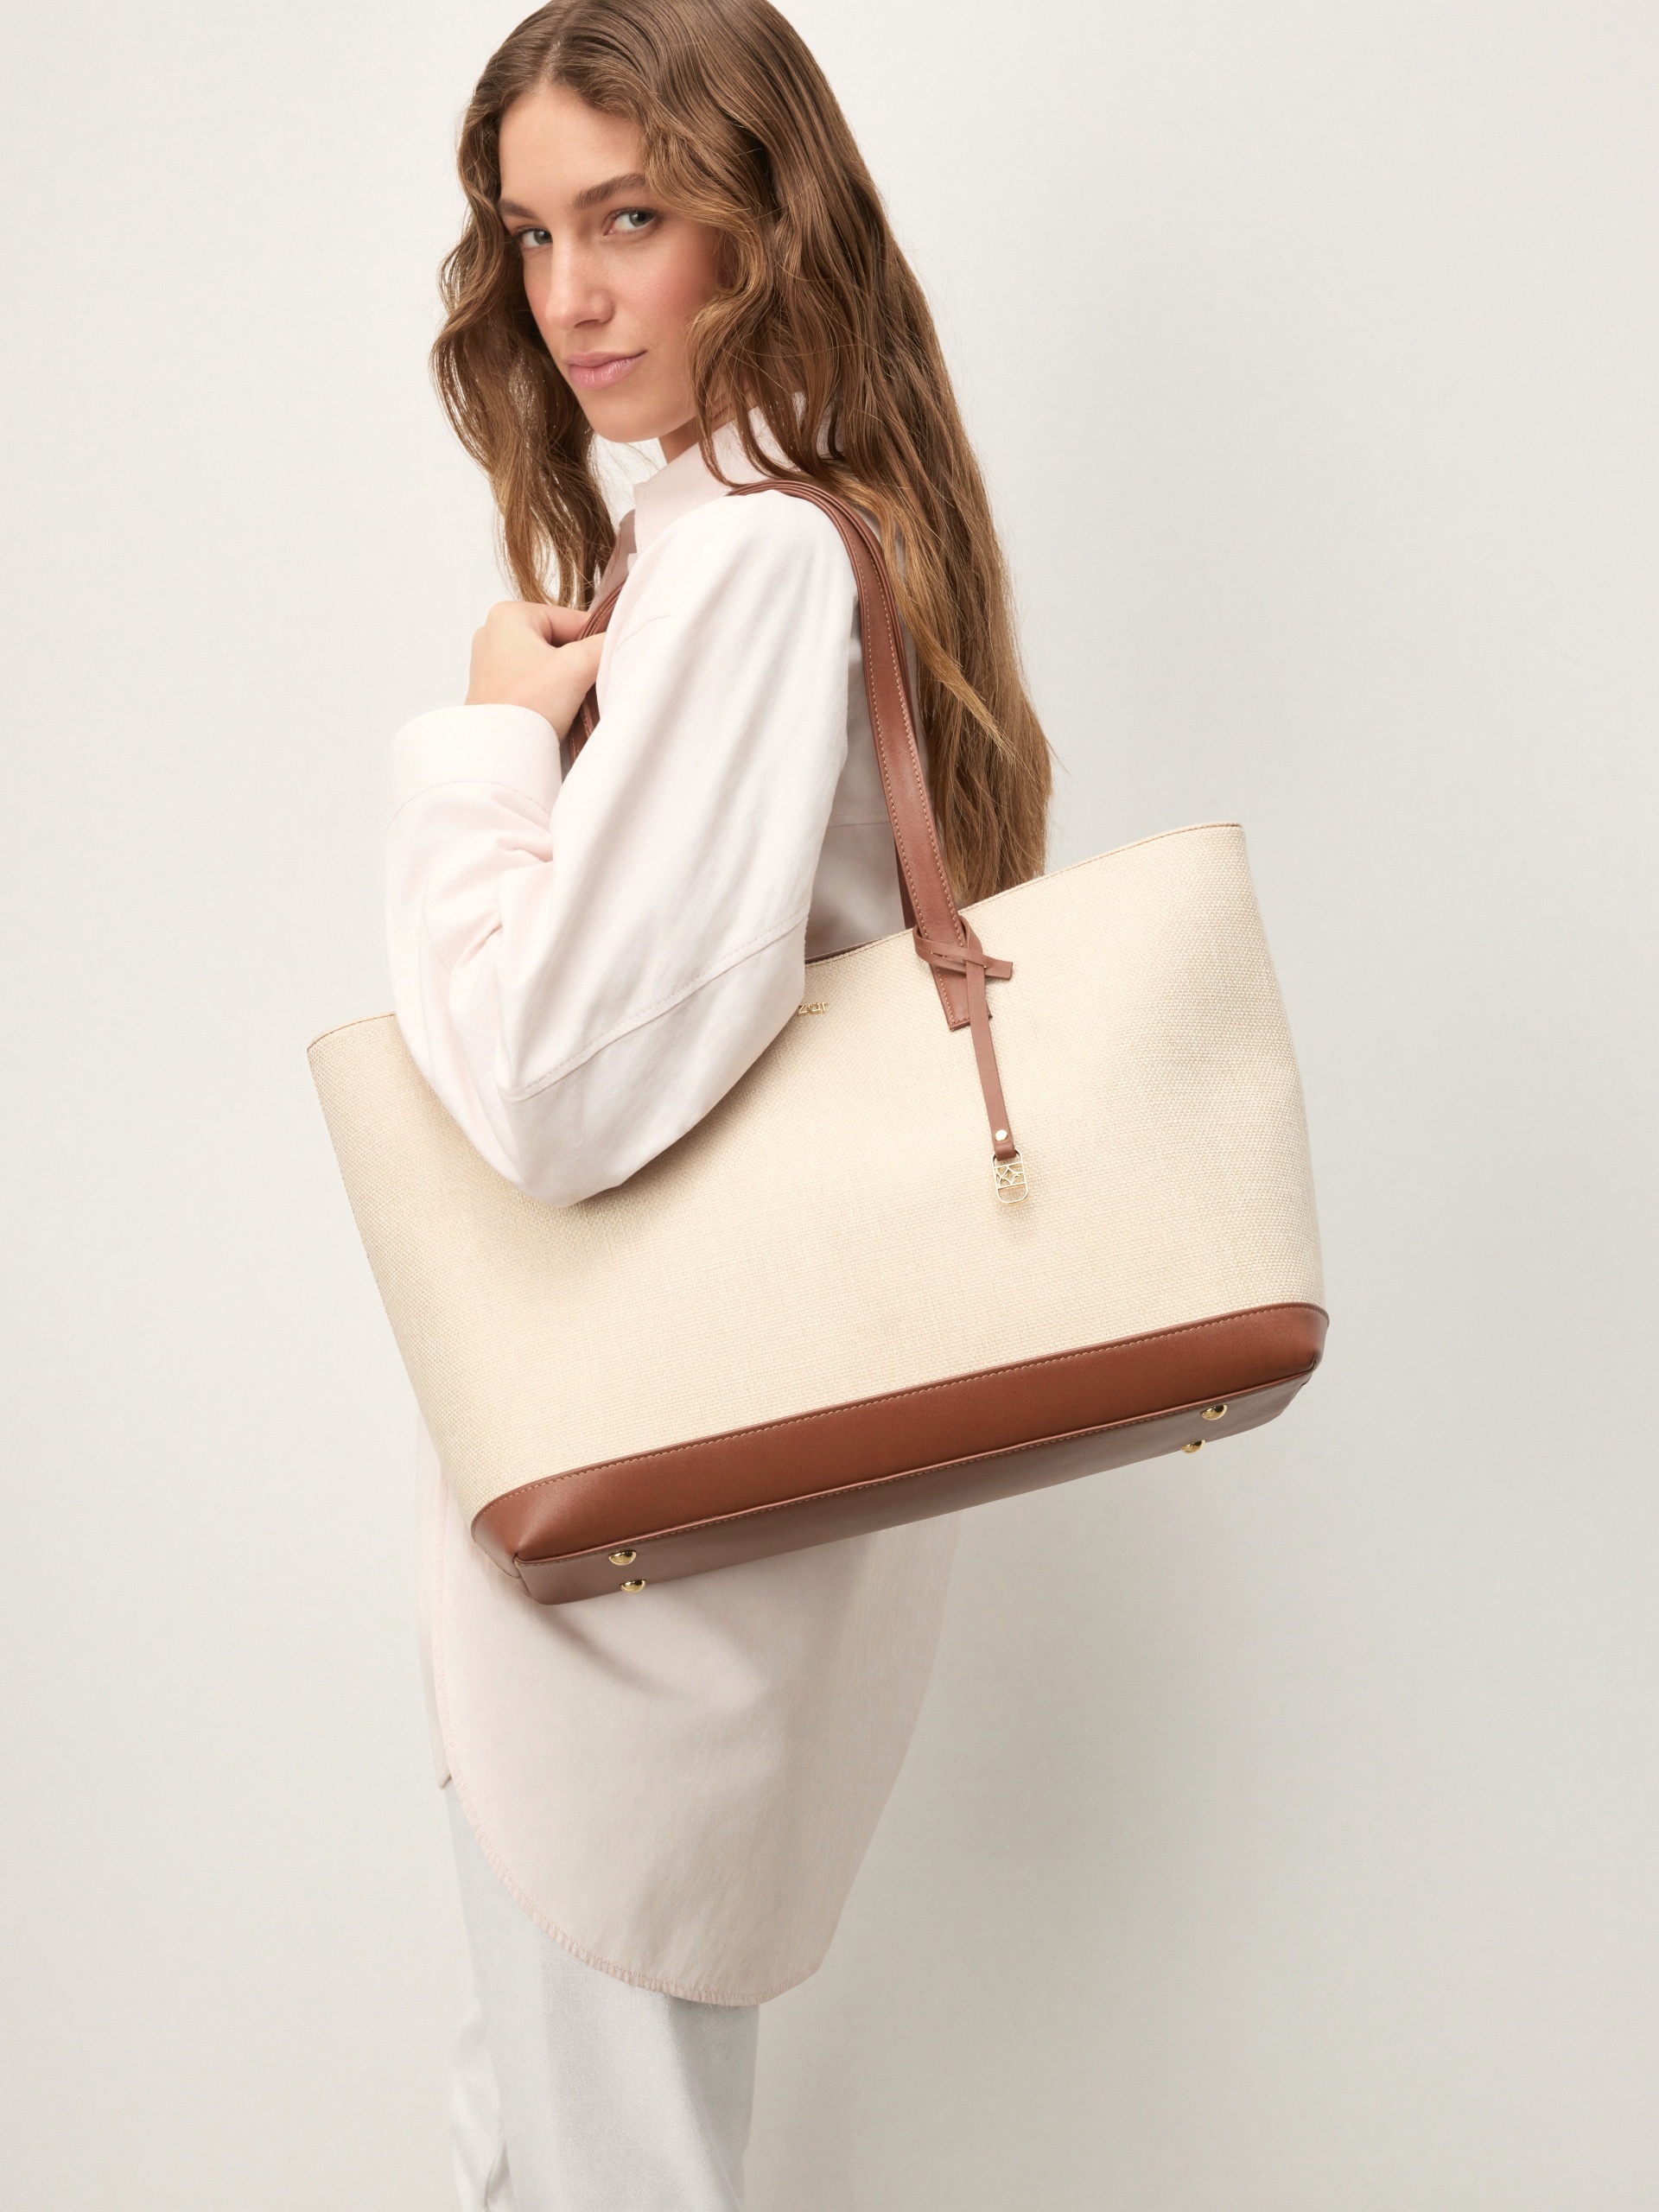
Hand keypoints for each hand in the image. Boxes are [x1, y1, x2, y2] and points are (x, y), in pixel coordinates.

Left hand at [465, 601, 605, 734]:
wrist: (499, 753)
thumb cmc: (528, 705)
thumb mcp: (577, 667)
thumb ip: (603, 646)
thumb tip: (619, 638)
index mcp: (508, 615)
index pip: (571, 619)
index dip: (595, 641)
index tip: (608, 662)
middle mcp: (493, 633)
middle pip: (559, 641)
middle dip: (579, 663)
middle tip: (589, 684)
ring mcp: (490, 663)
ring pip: (548, 663)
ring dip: (567, 680)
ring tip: (572, 700)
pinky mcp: (493, 689)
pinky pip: (534, 682)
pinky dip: (550, 693)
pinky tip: (556, 710)